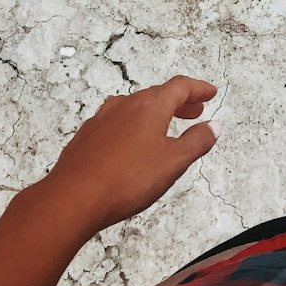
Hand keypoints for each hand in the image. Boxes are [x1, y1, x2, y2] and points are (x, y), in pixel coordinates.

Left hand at [45, 74, 218, 231]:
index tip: (210, 92)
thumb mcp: (173, 163)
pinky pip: (115, 123)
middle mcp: (125, 105)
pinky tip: (130, 145)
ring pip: (134, 108)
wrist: (71, 199)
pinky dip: (131, 127)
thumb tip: (214, 126)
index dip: (198, 88)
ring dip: (154, 114)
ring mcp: (102, 120)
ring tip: (163, 129)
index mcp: (150, 106)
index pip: (180, 87)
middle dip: (179, 102)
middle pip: (157, 95)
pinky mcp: (85, 138)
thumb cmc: (125, 179)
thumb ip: (196, 142)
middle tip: (194, 111)